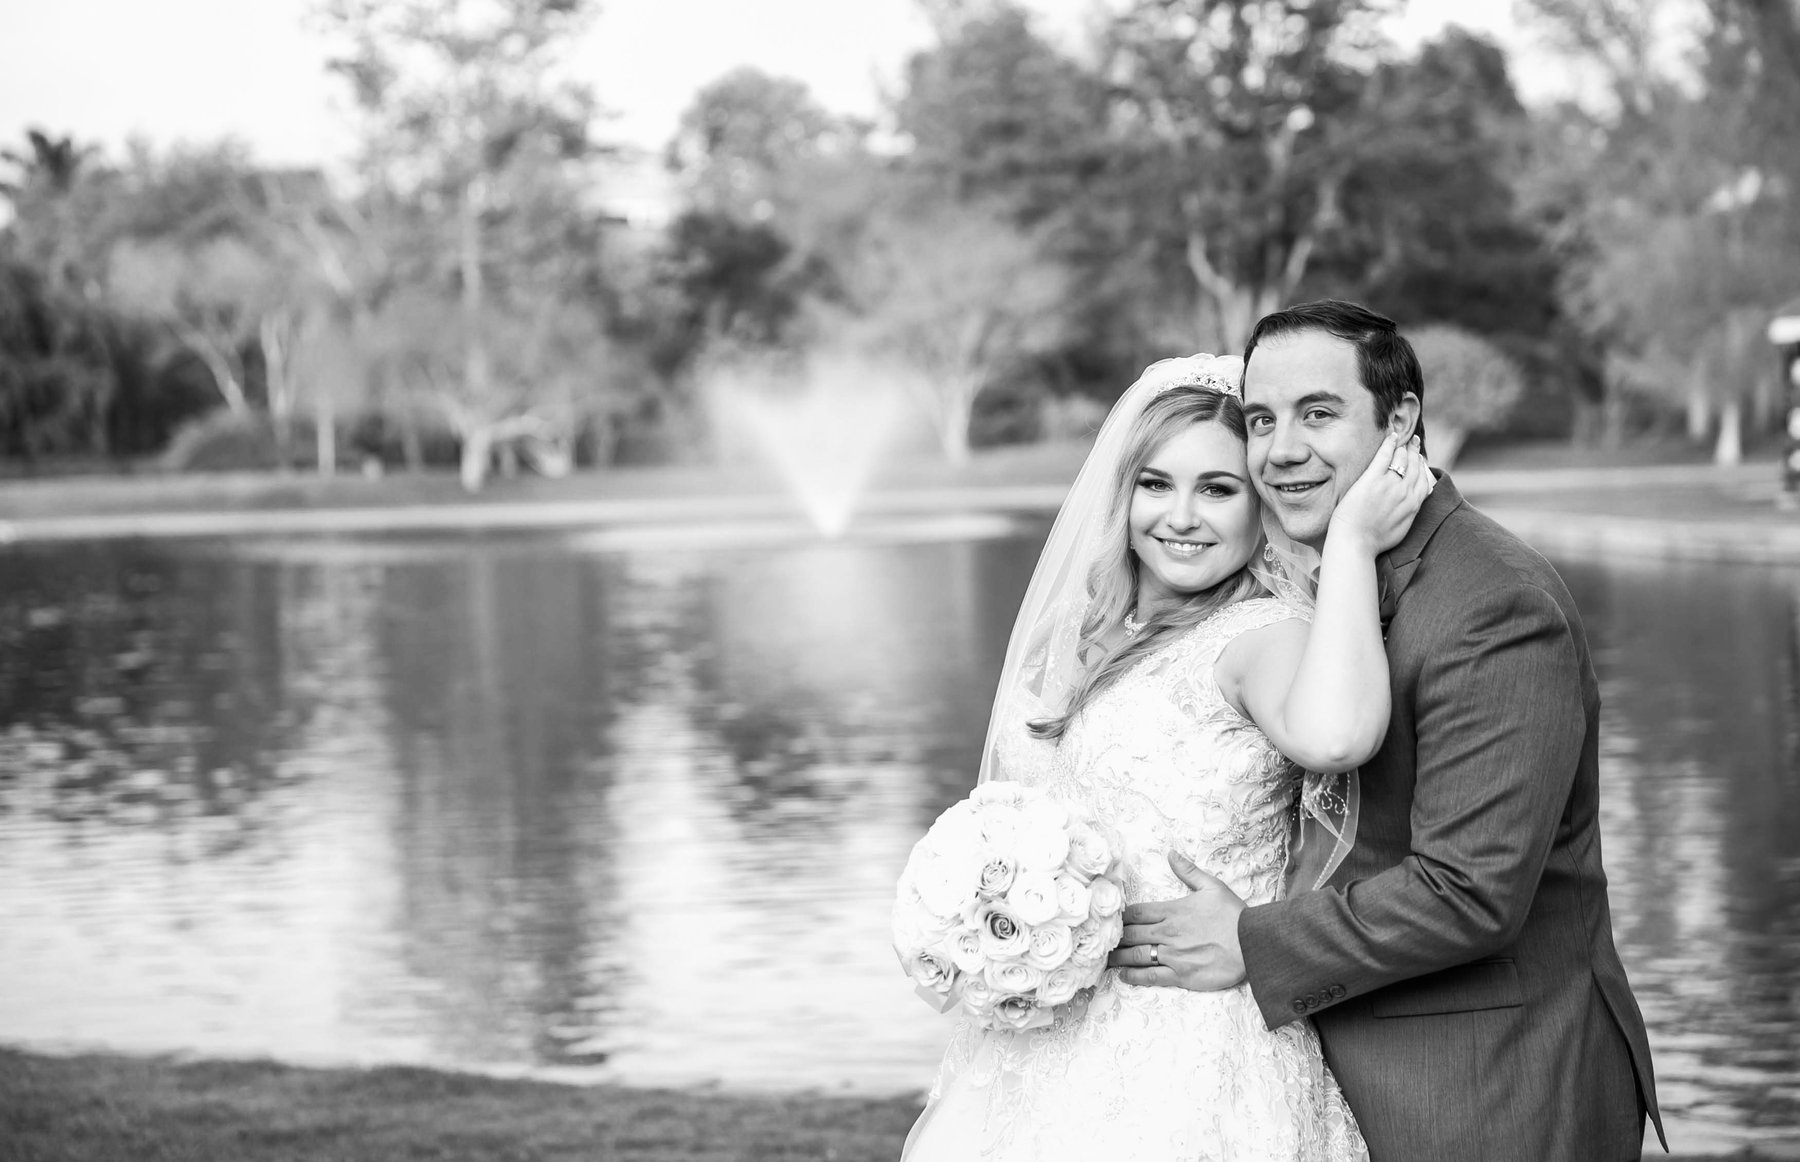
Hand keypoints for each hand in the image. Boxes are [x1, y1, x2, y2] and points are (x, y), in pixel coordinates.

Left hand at [1106, 852, 1247, 990]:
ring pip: (1136, 955)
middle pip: (1130, 934)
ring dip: (1118, 956)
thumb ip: (1188, 871)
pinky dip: (1134, 976)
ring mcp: (1173, 955)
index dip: (1119, 916)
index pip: (1135, 912)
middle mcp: (1168, 933)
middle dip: (1113, 937)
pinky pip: (1151, 976)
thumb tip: (1171, 853)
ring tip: (1105, 958)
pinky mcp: (1181, 975)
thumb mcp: (1212, 886)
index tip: (1109, 919)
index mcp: (1172, 911)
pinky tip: (1123, 975)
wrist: (1253, 944)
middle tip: (1100, 940)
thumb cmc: (1234, 915)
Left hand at [1328, 433, 1432, 555]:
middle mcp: (1405, 492)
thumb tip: (1411, 506)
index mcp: (1413, 504)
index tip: (1420, 458)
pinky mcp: (1372, 479)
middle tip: (1413, 442)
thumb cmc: (1373, 540)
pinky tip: (1391, 436)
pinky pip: (1385, 455)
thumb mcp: (1401, 529)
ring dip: (1403, 447)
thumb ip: (1408, 513)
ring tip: (1402, 441)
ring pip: (1402, 458)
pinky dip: (1390, 443)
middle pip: (1415, 465)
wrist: (1355, 543)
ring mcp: (1389, 484)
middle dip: (1415, 452)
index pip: (1423, 479)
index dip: (1422, 466)